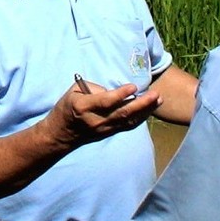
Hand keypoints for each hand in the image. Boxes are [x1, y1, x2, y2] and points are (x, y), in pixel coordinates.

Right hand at [43, 79, 161, 148]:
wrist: (61, 134)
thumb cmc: (66, 108)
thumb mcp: (73, 91)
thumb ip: (93, 88)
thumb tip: (112, 90)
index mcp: (84, 107)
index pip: (106, 102)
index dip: (121, 94)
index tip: (134, 87)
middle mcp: (96, 120)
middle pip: (122, 113)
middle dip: (141, 104)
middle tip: (156, 94)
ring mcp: (104, 129)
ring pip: (128, 121)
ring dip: (145, 111)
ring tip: (158, 100)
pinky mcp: (109, 133)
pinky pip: (128, 126)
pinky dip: (141, 118)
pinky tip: (150, 110)